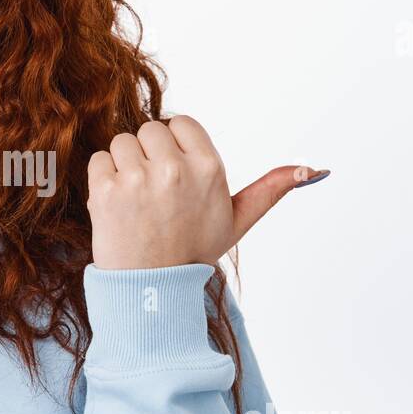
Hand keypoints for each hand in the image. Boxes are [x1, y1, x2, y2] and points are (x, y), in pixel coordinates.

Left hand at [86, 115, 328, 269]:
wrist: (153, 290)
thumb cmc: (194, 252)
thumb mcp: (237, 221)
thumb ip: (270, 189)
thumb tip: (313, 169)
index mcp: (210, 167)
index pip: (180, 123)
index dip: (174, 147)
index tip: (174, 176)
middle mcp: (175, 168)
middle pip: (149, 129)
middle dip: (149, 155)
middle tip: (154, 193)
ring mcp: (139, 179)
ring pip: (122, 142)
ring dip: (124, 166)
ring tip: (136, 201)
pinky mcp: (107, 191)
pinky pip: (99, 160)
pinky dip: (103, 179)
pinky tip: (118, 206)